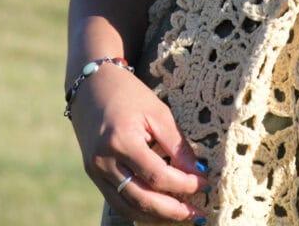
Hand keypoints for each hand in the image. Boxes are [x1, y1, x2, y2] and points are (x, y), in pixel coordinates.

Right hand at [69, 64, 209, 222]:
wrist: (93, 86)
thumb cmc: (130, 94)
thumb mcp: (158, 112)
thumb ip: (176, 144)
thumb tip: (197, 172)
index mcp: (122, 141)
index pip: (157, 176)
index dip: (184, 184)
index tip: (205, 184)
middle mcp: (105, 162)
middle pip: (141, 199)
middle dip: (172, 211)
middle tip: (198, 215)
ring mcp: (96, 172)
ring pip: (128, 207)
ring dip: (156, 217)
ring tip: (183, 218)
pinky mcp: (94, 176)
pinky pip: (118, 202)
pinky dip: (140, 210)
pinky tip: (159, 212)